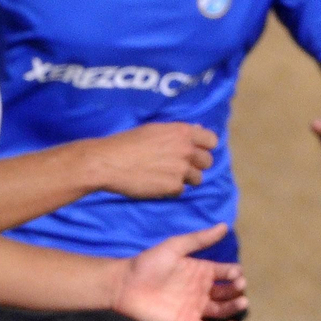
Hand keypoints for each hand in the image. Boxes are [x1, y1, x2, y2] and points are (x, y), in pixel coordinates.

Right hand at [89, 122, 217, 198]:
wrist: (108, 162)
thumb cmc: (127, 142)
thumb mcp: (155, 129)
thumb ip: (179, 132)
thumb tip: (199, 130)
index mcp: (183, 132)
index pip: (212, 141)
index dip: (204, 147)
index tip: (196, 152)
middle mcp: (187, 150)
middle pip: (208, 161)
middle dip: (196, 165)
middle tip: (179, 166)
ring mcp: (182, 169)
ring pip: (197, 179)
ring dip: (185, 179)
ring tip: (165, 176)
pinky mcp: (174, 187)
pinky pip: (181, 190)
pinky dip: (171, 189)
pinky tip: (156, 183)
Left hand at [112, 223, 247, 320]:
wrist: (125, 284)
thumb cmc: (149, 263)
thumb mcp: (176, 246)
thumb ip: (200, 239)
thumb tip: (225, 226)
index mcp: (202, 271)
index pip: (227, 273)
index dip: (235, 274)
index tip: (237, 274)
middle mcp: (201, 290)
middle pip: (227, 293)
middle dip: (237, 291)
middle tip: (240, 288)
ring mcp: (194, 308)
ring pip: (221, 310)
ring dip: (233, 308)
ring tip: (242, 304)